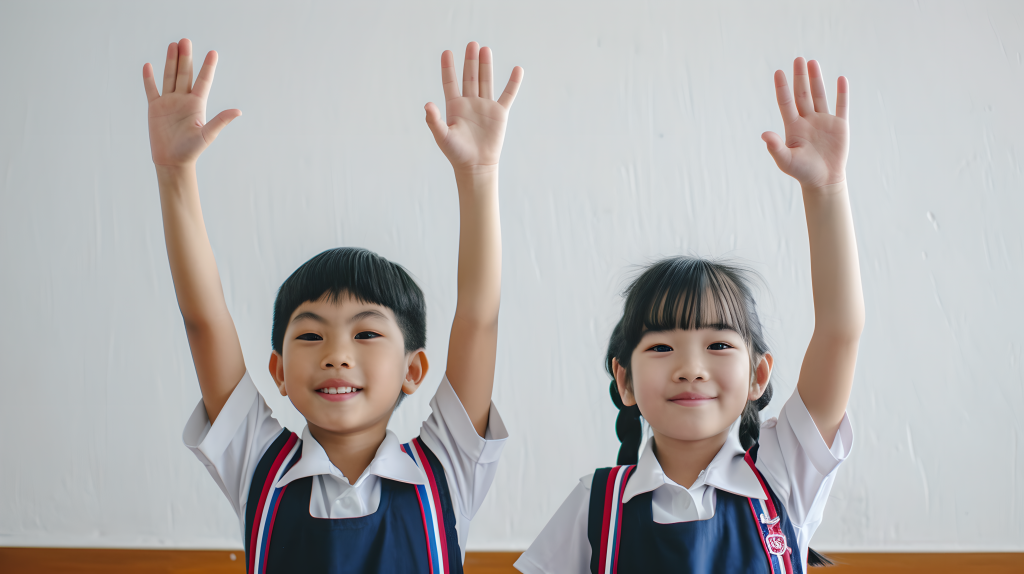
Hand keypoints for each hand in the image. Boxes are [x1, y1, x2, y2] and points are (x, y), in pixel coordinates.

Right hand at [143, 39, 240, 167]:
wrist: (173, 161)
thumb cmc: (192, 150)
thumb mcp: (207, 135)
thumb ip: (220, 121)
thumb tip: (238, 111)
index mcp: (197, 104)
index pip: (203, 81)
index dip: (208, 67)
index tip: (213, 52)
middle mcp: (183, 100)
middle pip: (185, 74)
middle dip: (185, 57)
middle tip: (186, 41)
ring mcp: (169, 102)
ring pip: (170, 77)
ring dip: (171, 61)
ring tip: (173, 45)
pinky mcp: (155, 108)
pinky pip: (152, 90)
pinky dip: (149, 78)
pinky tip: (149, 65)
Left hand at [425, 42, 522, 174]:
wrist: (476, 166)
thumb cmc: (457, 153)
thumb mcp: (442, 136)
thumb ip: (434, 121)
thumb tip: (427, 105)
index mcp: (454, 106)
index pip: (450, 83)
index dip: (448, 68)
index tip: (447, 52)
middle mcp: (470, 103)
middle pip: (470, 77)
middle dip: (470, 60)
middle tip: (472, 44)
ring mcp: (485, 106)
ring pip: (486, 81)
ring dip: (486, 66)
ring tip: (485, 49)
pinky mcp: (500, 113)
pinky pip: (508, 95)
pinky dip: (513, 82)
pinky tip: (517, 69)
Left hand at [762, 58, 847, 188]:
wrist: (823, 181)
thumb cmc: (802, 172)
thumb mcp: (786, 161)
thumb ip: (776, 148)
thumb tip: (764, 135)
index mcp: (793, 127)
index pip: (786, 103)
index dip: (782, 88)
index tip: (778, 72)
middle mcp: (807, 120)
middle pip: (802, 94)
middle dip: (800, 77)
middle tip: (798, 59)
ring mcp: (823, 121)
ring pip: (819, 96)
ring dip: (816, 79)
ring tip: (812, 62)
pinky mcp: (839, 126)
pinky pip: (841, 106)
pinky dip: (841, 93)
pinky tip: (841, 79)